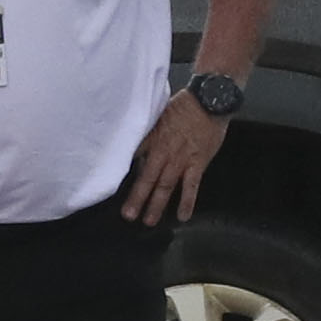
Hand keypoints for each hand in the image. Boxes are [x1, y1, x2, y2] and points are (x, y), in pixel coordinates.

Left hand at [119, 91, 227, 224]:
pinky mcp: (197, 163)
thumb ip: (147, 131)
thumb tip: (133, 142)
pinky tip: (182, 216)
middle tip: (127, 215)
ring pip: (165, 186)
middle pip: (146, 179)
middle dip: (136, 198)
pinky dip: (187, 202)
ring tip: (148, 221)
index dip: (120, 174)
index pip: (132, 159)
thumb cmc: (184, 105)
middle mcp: (163, 152)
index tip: (110, 187)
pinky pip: (191, 186)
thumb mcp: (157, 114)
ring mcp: (180, 159)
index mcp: (151, 138)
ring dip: (156, 205)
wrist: (210, 100)